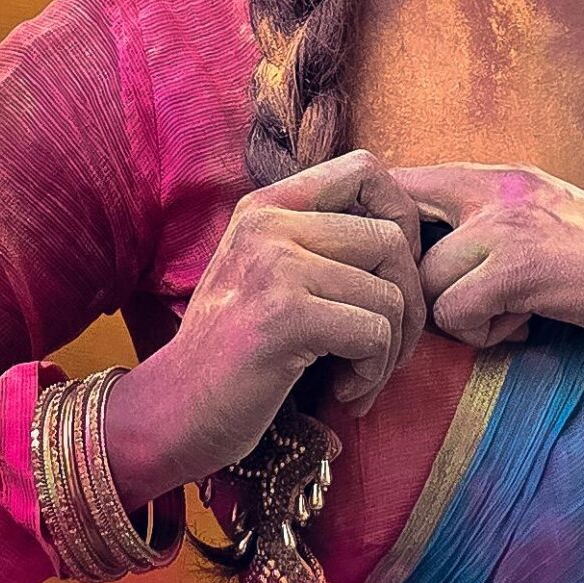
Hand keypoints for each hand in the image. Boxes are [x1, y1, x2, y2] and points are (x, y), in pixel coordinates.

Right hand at [102, 149, 427, 499]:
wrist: (174, 413)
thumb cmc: (236, 355)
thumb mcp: (269, 278)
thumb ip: (321, 246)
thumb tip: (409, 237)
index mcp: (267, 206)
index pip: (364, 170)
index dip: (404, 218)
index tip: (393, 277)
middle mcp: (269, 223)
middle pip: (393, 240)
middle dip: (408, 306)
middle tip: (385, 351)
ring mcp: (275, 265)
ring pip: (391, 295)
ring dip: (390, 352)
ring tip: (357, 378)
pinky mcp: (286, 315)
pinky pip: (375, 334)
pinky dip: (373, 373)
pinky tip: (343, 391)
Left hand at [390, 162, 583, 351]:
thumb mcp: (546, 221)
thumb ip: (490, 224)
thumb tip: (425, 254)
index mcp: (499, 176)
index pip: (401, 182)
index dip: (388, 230)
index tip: (407, 267)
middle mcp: (494, 188)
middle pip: (399, 233)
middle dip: (416, 279)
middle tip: (462, 303)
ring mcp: (505, 224)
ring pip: (427, 282)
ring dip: (461, 314)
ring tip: (513, 314)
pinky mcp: (518, 267)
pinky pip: (455, 313)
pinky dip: (484, 333)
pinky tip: (527, 325)